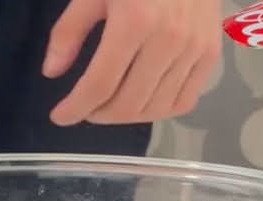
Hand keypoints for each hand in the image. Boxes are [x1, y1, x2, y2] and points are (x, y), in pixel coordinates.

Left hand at [43, 0, 222, 125]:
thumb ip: (70, 30)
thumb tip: (52, 72)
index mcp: (134, 21)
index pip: (100, 83)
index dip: (76, 107)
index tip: (59, 116)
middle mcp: (168, 40)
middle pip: (128, 103)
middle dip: (99, 114)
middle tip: (86, 108)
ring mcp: (194, 50)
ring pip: (155, 108)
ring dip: (126, 117)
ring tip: (110, 106)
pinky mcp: (211, 55)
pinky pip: (184, 101)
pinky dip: (159, 111)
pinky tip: (142, 103)